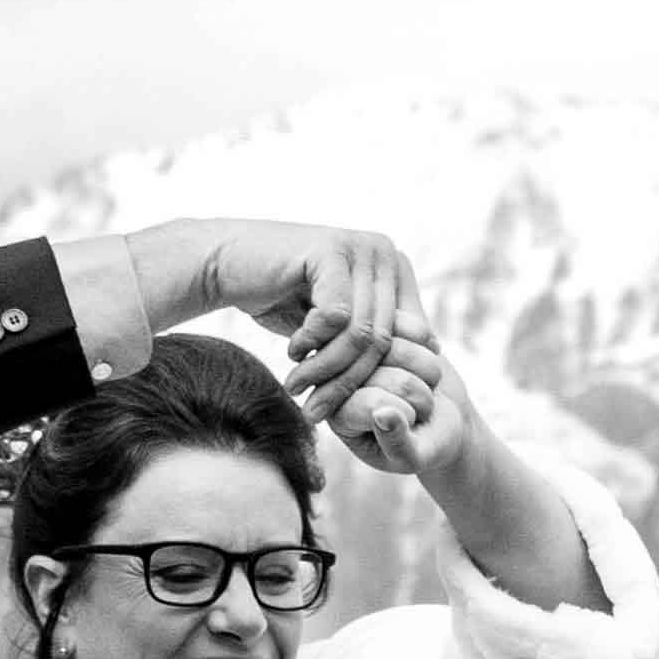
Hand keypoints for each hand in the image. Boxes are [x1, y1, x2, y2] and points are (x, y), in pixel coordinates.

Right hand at [97, 216, 429, 414]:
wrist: (225, 262)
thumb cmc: (280, 294)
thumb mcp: (335, 321)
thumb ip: (375, 333)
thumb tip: (433, 350)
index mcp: (393, 266)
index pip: (407, 337)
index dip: (377, 378)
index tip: (346, 407)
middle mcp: (383, 252)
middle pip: (383, 339)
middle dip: (349, 382)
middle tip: (317, 410)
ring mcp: (359, 247)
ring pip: (360, 333)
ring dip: (326, 370)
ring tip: (297, 385)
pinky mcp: (330, 251)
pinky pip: (334, 317)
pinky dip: (311, 343)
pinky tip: (291, 350)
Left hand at [332, 333, 451, 472]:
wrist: (440, 418)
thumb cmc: (422, 445)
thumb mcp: (412, 457)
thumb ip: (397, 443)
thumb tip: (383, 415)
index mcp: (337, 415)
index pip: (376, 403)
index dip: (409, 414)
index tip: (414, 427)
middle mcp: (337, 378)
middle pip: (391, 377)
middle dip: (420, 394)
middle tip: (421, 410)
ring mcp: (356, 349)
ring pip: (397, 345)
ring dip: (426, 369)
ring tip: (423, 387)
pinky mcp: (376, 324)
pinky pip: (404, 321)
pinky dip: (427, 341)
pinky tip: (428, 358)